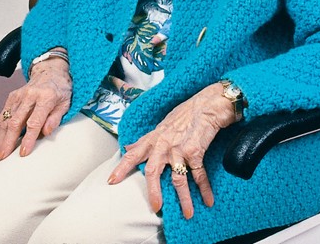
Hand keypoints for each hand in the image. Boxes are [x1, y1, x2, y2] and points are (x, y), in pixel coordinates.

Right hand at [0, 56, 71, 160]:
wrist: (51, 72)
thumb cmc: (60, 90)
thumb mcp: (66, 103)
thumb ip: (56, 118)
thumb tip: (46, 132)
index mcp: (46, 96)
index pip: (34, 121)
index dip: (28, 139)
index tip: (23, 153)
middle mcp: (30, 94)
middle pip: (15, 121)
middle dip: (8, 142)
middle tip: (3, 159)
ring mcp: (19, 95)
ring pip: (6, 119)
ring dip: (1, 138)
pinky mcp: (12, 96)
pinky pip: (3, 114)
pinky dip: (0, 129)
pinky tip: (0, 141)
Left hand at [108, 83, 235, 218]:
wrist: (206, 105)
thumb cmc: (183, 115)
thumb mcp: (161, 126)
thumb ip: (145, 140)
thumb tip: (128, 148)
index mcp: (154, 138)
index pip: (133, 154)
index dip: (122, 168)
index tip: (111, 181)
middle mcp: (164, 144)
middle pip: (153, 170)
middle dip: (153, 191)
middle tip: (155, 207)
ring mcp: (179, 149)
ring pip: (178, 179)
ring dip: (184, 198)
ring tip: (187, 214)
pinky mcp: (195, 152)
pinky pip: (199, 175)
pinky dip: (204, 189)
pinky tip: (207, 200)